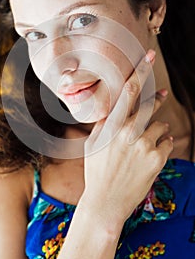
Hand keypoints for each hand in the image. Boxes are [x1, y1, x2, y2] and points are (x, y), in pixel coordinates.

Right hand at [81, 49, 172, 231]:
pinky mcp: (157, 159)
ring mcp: (145, 146)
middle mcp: (130, 132)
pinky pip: (166, 142)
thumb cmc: (96, 171)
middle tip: (163, 92)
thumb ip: (103, 123)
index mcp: (113, 125)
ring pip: (160, 124)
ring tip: (143, 144)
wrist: (106, 201)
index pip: (128, 91)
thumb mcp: (92, 143)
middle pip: (150, 104)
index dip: (140, 71)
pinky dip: (161, 143)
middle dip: (158, 97)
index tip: (148, 56)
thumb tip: (112, 107)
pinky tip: (150, 153)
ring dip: (155, 129)